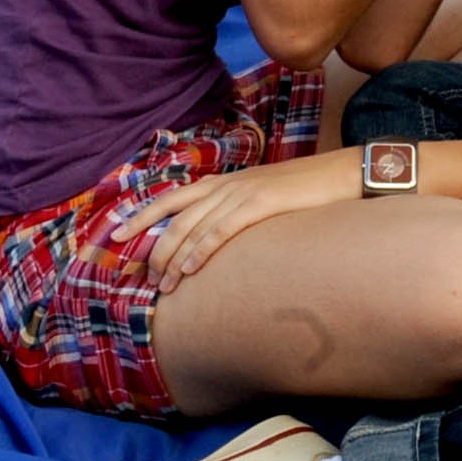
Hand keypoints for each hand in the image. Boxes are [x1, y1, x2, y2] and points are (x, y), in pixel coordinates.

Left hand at [110, 151, 360, 293]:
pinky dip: (203, 251)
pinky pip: (223, 230)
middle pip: (176, 214)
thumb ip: (239, 214)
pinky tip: (191, 271)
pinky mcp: (262, 203)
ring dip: (176, 258)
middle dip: (154, 246)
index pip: (172, 197)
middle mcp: (228, 184)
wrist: (345, 174)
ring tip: (164, 286)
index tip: (116, 236)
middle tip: (142, 275)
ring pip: (195, 226)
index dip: (142, 215)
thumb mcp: (266, 199)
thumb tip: (219, 242)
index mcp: (226, 181)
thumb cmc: (308, 192)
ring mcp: (244, 191)